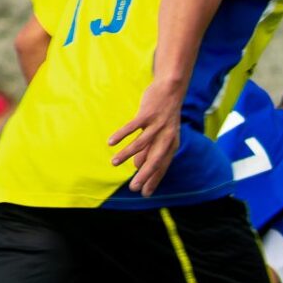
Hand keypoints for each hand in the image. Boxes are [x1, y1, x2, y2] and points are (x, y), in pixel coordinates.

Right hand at [108, 82, 185, 196]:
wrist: (171, 89)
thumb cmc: (164, 114)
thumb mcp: (161, 134)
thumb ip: (150, 150)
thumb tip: (138, 166)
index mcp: (171, 144)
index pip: (162, 166)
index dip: (154, 180)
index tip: (145, 193)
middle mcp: (166, 137)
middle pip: (155, 159)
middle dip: (144, 175)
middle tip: (133, 188)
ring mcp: (158, 125)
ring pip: (141, 144)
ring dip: (127, 154)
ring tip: (113, 163)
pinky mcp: (148, 114)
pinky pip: (133, 126)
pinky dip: (121, 134)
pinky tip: (111, 142)